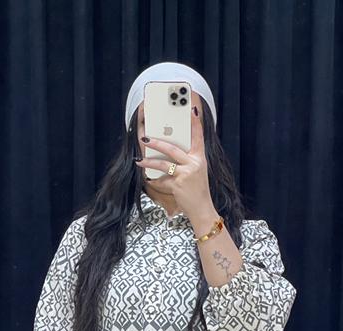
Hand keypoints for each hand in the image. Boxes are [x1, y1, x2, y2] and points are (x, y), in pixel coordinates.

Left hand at [135, 105, 214, 221]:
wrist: (202, 209)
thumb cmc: (197, 191)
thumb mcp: (196, 172)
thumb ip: (186, 161)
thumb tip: (168, 153)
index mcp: (200, 158)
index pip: (198, 137)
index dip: (195, 123)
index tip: (192, 110)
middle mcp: (194, 164)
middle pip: (172, 148)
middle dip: (157, 143)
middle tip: (146, 138)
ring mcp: (186, 174)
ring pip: (163, 164)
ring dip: (149, 162)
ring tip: (140, 160)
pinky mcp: (178, 184)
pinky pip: (162, 180)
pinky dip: (155, 181)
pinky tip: (149, 180)